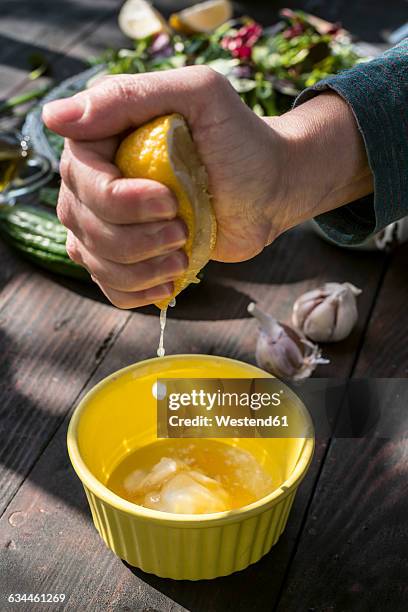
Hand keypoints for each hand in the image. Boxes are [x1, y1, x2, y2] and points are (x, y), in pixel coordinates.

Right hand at [43, 67, 283, 307]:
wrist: (268, 188)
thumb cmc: (239, 140)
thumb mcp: (196, 95)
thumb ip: (127, 97)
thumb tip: (53, 117)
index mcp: (102, 140)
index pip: (81, 179)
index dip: (120, 201)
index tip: (170, 202)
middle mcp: (94, 182)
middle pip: (84, 224)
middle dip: (137, 238)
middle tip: (182, 229)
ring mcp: (108, 223)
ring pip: (93, 260)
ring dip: (140, 269)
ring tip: (181, 255)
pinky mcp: (129, 256)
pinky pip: (109, 286)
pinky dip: (135, 292)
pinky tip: (169, 280)